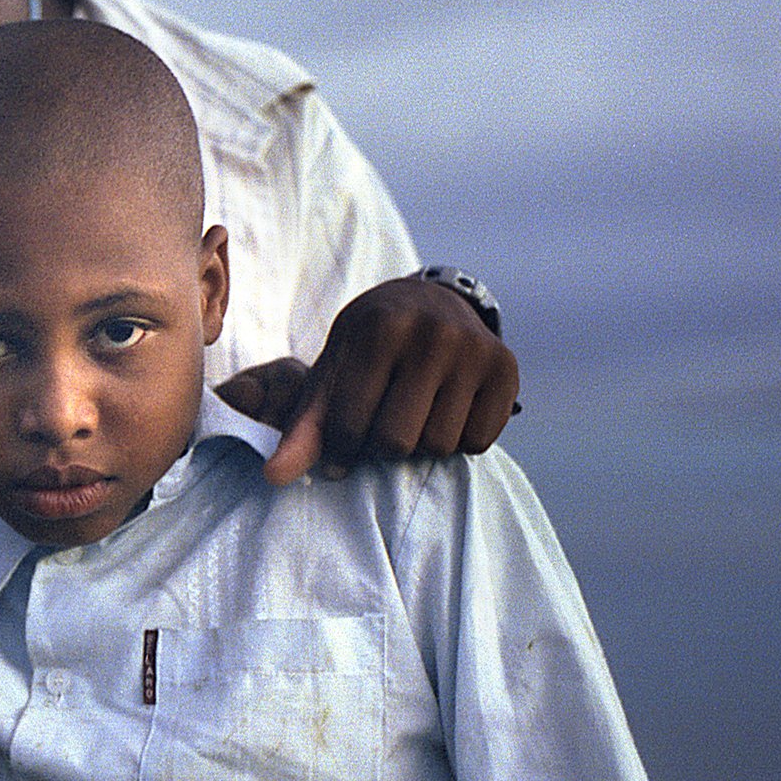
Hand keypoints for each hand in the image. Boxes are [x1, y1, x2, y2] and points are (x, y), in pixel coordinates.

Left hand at [218, 278, 519, 485]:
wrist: (427, 302)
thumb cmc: (368, 347)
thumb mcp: (331, 374)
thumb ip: (303, 427)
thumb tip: (274, 478)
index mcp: (379, 330)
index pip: (349, 426)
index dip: (340, 448)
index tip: (340, 445)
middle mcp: (433, 334)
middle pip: (396, 442)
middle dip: (381, 445)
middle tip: (382, 422)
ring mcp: (475, 349)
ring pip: (439, 445)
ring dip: (421, 444)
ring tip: (413, 414)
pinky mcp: (506, 368)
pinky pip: (478, 442)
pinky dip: (459, 440)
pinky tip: (446, 410)